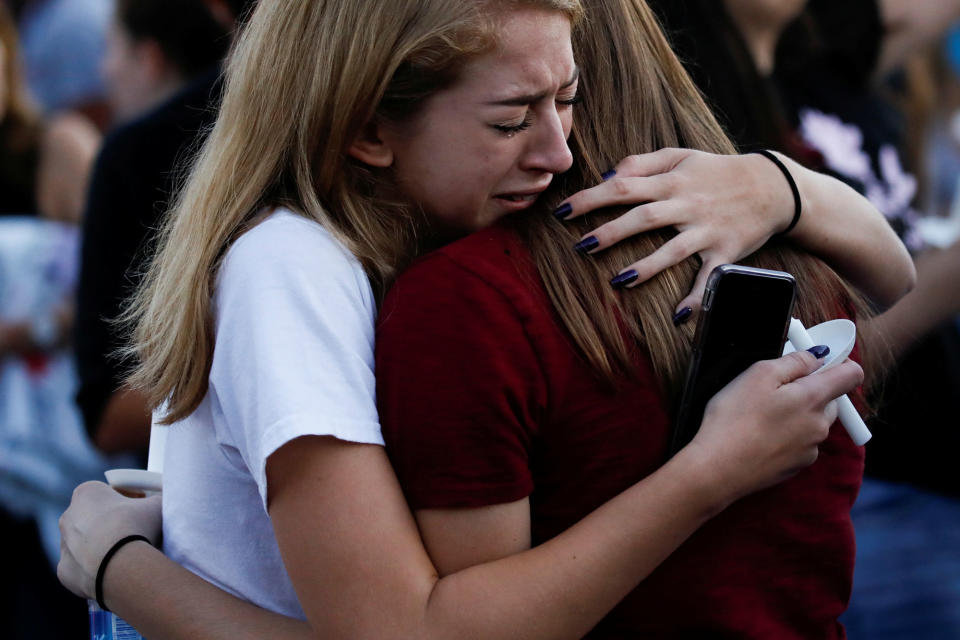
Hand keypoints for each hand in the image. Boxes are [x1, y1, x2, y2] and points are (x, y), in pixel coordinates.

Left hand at [57, 481, 160, 598]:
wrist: (121, 566)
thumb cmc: (138, 527)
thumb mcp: (156, 504)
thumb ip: (153, 500)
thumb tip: (157, 505)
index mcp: (87, 493)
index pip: (108, 492)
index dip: (128, 498)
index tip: (142, 507)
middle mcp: (68, 516)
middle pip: (93, 517)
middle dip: (111, 523)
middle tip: (134, 532)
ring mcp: (63, 545)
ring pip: (85, 544)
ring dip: (102, 546)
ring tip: (125, 555)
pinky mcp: (64, 571)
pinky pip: (82, 568)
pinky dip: (95, 569)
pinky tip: (113, 571)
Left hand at [557, 148, 794, 315]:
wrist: (774, 186)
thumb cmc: (718, 171)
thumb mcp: (682, 156)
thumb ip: (643, 162)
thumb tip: (608, 175)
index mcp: (672, 181)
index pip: (623, 187)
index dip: (591, 199)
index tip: (562, 212)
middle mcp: (687, 205)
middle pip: (644, 218)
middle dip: (610, 232)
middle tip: (581, 246)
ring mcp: (707, 230)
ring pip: (674, 249)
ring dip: (647, 266)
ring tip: (620, 280)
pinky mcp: (727, 252)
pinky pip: (710, 278)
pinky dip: (697, 297)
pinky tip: (678, 315)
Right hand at [681, 350, 863, 505]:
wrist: (718, 469)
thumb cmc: (734, 419)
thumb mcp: (758, 374)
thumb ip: (794, 362)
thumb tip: (817, 357)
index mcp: (814, 398)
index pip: (851, 375)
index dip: (839, 362)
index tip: (817, 361)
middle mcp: (820, 425)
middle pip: (830, 399)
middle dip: (810, 390)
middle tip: (775, 389)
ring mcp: (810, 449)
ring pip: (814, 422)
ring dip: (797, 414)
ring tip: (761, 415)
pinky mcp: (796, 466)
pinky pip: (801, 443)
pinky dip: (787, 435)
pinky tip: (760, 436)